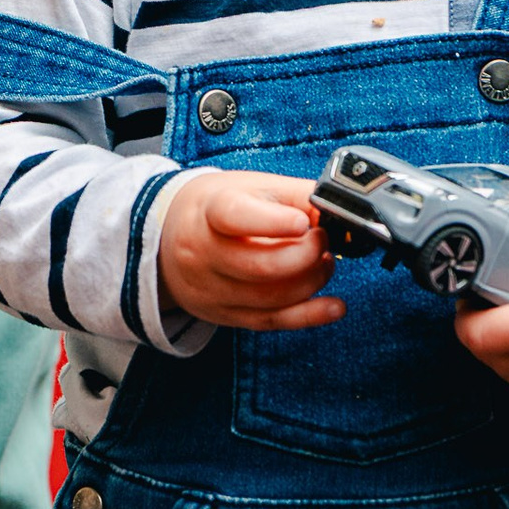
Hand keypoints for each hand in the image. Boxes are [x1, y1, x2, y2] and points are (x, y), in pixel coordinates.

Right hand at [156, 166, 343, 330]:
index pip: (234, 217)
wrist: (168, 236)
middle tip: (322, 240)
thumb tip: (340, 209)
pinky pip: (271, 321)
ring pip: (270, 298)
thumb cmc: (216, 206)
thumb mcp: (250, 186)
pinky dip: (309, 316)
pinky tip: (334, 307)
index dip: (272, 222)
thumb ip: (295, 195)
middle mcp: (204, 253)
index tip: (303, 223)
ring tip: (325, 262)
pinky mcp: (225, 314)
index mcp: (208, 211)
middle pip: (259, 266)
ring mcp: (212, 289)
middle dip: (306, 256)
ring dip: (311, 281)